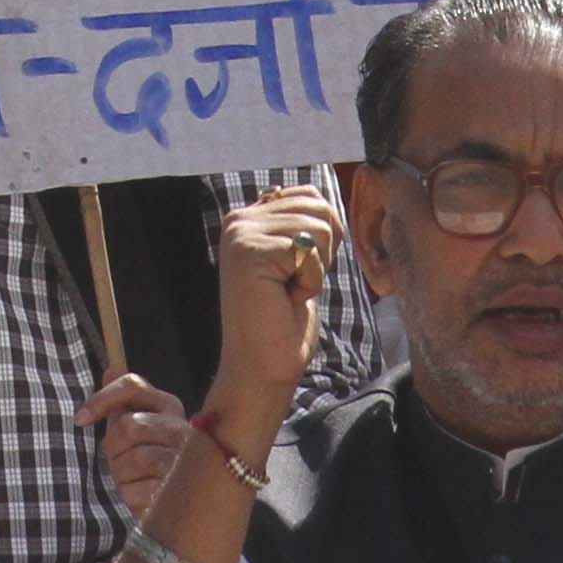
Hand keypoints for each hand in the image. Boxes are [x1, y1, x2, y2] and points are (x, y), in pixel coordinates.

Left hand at [78, 369, 187, 516]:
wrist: (180, 503)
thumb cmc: (150, 457)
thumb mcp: (138, 425)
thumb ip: (124, 401)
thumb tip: (110, 368)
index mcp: (169, 406)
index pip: (132, 386)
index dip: (102, 399)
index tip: (80, 419)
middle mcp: (181, 428)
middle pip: (128, 425)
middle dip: (113, 446)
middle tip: (115, 459)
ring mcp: (182, 460)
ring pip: (134, 458)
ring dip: (120, 472)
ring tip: (128, 477)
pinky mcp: (176, 493)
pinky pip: (135, 489)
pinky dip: (127, 494)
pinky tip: (137, 494)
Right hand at [205, 177, 342, 427]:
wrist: (262, 367)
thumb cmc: (282, 321)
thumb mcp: (295, 262)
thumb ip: (300, 227)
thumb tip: (323, 198)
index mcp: (248, 218)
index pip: (309, 195)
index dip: (324, 236)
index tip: (298, 271)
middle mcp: (239, 219)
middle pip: (318, 206)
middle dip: (323, 252)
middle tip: (293, 284)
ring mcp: (241, 233)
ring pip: (317, 226)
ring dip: (316, 269)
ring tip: (287, 291)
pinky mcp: (249, 251)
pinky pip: (308, 251)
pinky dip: (309, 280)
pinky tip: (285, 297)